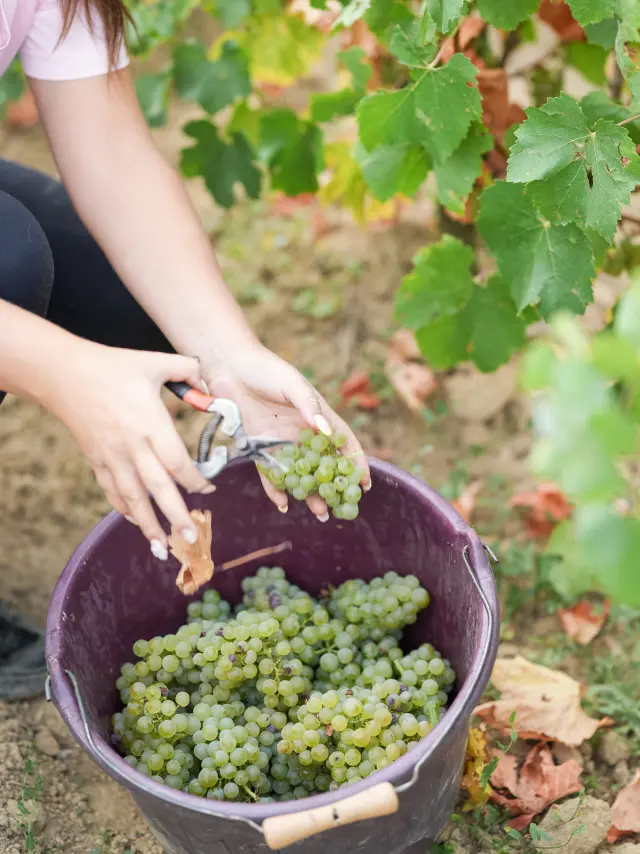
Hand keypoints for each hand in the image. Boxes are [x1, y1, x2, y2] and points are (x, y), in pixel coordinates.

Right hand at [45, 341, 212, 556]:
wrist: (65, 375)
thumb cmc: (113, 366)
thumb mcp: (155, 361)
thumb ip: (188, 369)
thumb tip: (210, 385)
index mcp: (150, 423)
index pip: (177, 462)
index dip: (195, 480)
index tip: (209, 489)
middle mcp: (132, 446)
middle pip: (158, 488)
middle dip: (176, 516)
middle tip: (191, 538)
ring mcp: (112, 457)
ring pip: (132, 498)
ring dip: (149, 525)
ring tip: (163, 548)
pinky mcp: (97, 460)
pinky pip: (112, 491)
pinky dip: (124, 509)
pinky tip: (137, 522)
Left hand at [201, 344, 369, 519]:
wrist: (228, 366)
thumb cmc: (265, 369)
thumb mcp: (292, 383)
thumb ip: (309, 405)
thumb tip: (325, 431)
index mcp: (316, 415)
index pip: (342, 441)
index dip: (355, 461)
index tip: (364, 483)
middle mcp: (300, 432)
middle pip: (323, 463)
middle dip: (333, 486)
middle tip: (341, 507)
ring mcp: (279, 441)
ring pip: (299, 473)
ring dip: (309, 493)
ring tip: (319, 514)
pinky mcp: (257, 447)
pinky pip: (269, 473)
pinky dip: (276, 489)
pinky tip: (283, 504)